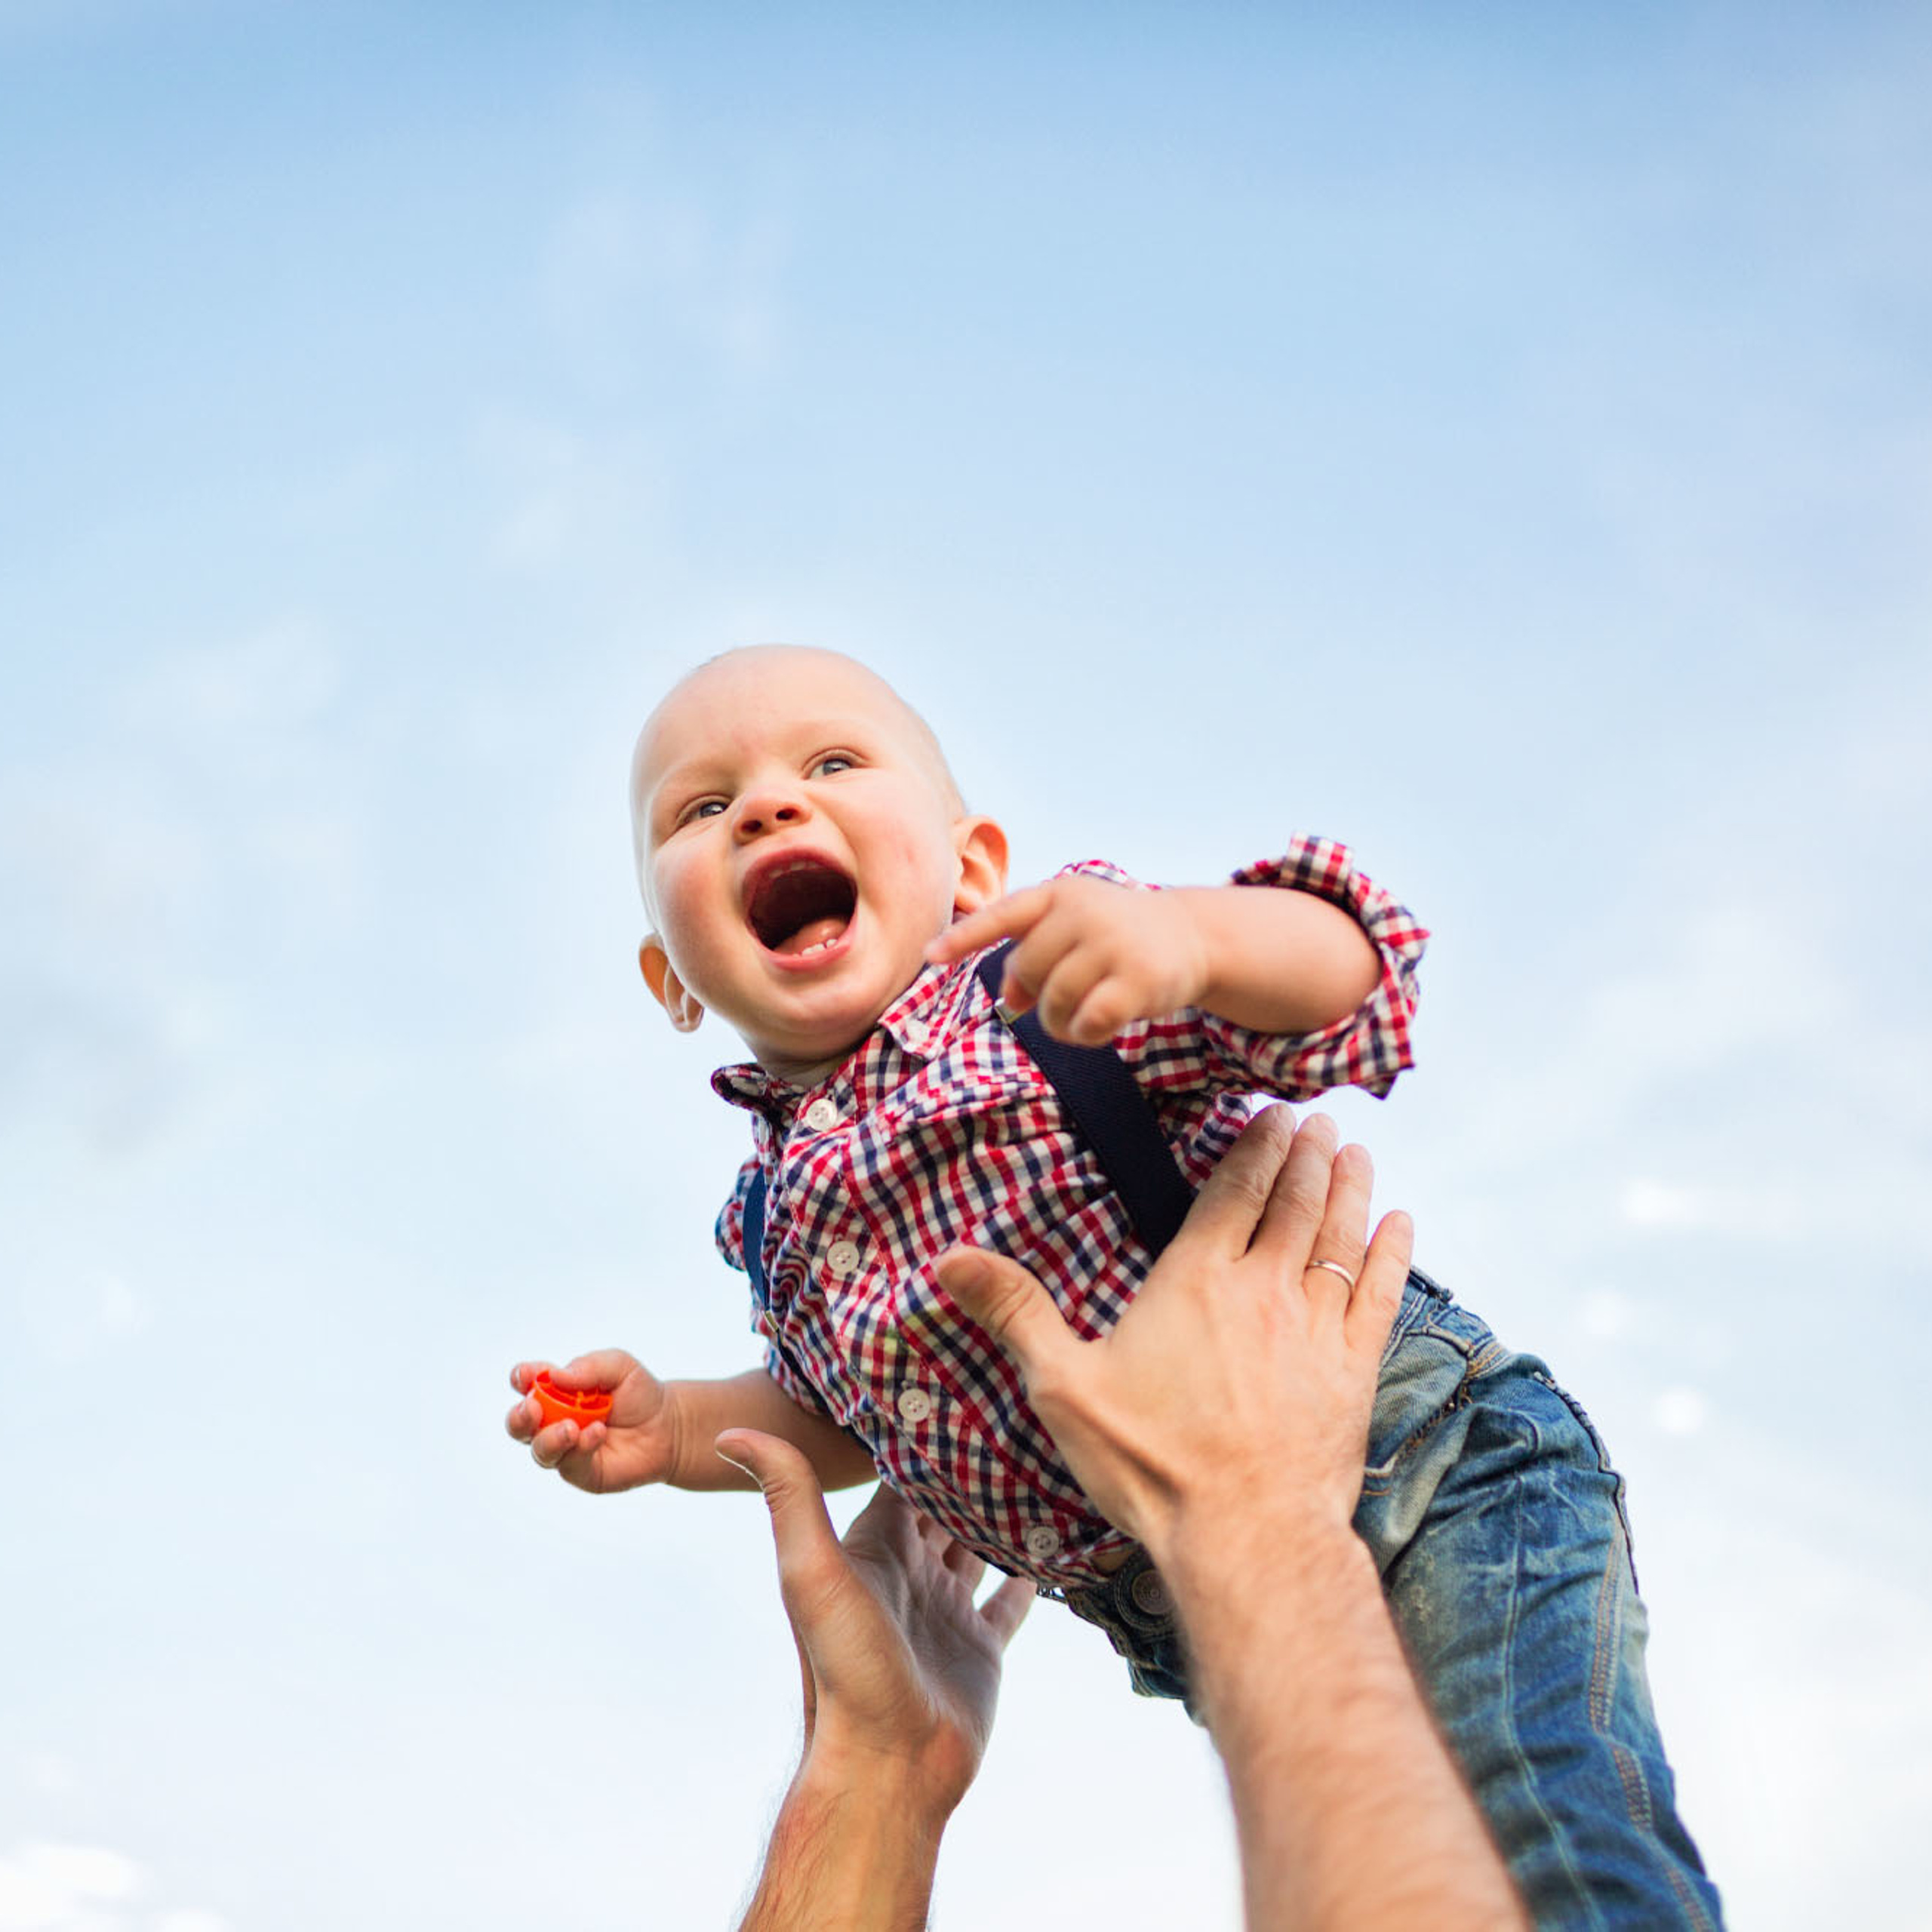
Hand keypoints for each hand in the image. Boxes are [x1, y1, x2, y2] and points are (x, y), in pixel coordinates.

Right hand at [505, 1350, 680, 1493]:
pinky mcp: (581, 1472)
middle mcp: (553, 1421)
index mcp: (556, 1390)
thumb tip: (555, 1375)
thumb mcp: (619, 1366)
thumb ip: (588, 1367)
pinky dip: (581, 1448)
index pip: (528, 1383)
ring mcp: (565, 1449)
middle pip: (519, 1424)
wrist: (667, 1427)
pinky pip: (570, 1464)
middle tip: (532, 1408)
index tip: (525, 1376)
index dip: (521, 1378)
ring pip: (540, 1450)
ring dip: (550, 1438)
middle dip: (519, 1417)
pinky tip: (598, 1434)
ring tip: (571, 1428)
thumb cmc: (639, 1393)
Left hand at [717, 1432, 1032, 1814]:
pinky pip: (1012, 1600)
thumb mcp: (811, 1571)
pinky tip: (1054, 1542)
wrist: (888, 1766)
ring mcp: (946, 1609)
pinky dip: (1030, 1573)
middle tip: (1005, 1412)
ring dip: (999, 1509)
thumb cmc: (844, 1671)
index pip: (897, 1474)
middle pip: (942, 1503)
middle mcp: (909, 1571)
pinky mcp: (981, 1648)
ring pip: (979, 1544)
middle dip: (966, 1464)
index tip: (949, 1383)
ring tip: (1032, 1463)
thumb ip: (787, 1496)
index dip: (919, 1433)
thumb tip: (730, 1434)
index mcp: (871, 1547)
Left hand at [926, 875, 1207, 1045]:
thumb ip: (1033, 956)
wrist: (1190, 936)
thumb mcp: (1071, 932)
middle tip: (1056, 1004)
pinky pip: (1089, 1022)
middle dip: (1034, 995)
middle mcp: (1083, 911)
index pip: (1003, 915)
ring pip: (1055, 1000)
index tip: (929, 958)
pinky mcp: (1140, 977)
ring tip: (1077, 1018)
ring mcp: (1113, 942)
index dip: (964, 939)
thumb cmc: (1115, 936)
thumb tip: (1010, 1003)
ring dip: (1058, 1022)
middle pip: (1027, 969)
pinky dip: (1085, 1035)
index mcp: (1058, 894)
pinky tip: (1099, 1028)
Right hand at [931, 1106, 1411, 1560]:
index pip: (1233, 1189)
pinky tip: (1401, 1224)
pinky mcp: (1354, 1371)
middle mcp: (1264, 1287)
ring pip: (1339, 1234)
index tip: (1271, 1113)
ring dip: (1348, 1186)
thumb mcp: (1063, 1386)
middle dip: (1305, 1152)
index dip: (1254, 1145)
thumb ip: (1015, 1311)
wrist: (1247, 1537)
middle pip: (1293, 1199)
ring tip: (1355, 1151)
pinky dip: (1392, 1253)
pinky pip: (1380, 1294)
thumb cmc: (1150, 1464)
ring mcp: (1317, 1327)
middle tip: (1316, 1118)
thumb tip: (949, 1258)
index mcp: (1197, 1278)